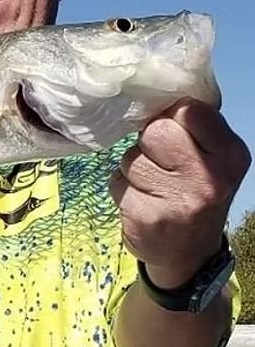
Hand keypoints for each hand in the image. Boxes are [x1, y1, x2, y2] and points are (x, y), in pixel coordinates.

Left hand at [109, 98, 250, 287]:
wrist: (189, 254)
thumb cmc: (194, 191)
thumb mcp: (210, 157)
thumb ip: (192, 126)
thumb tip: (154, 92)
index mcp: (230, 154)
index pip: (187, 110)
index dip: (170, 116)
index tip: (171, 130)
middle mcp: (209, 178)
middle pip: (154, 131)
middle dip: (148, 143)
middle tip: (160, 163)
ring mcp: (178, 201)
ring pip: (130, 157)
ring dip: (132, 169)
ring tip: (152, 186)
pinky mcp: (146, 217)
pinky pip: (117, 183)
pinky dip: (122, 189)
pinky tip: (141, 203)